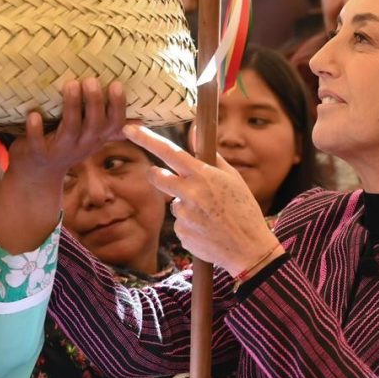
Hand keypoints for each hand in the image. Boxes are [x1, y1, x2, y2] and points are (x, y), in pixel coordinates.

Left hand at [0, 78, 126, 253]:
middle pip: (94, 125)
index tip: (117, 84)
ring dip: (71, 107)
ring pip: (70, 130)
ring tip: (70, 84)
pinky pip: (38, 144)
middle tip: (91, 80)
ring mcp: (61, 152)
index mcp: (96, 139)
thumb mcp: (90, 139)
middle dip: (94, 103)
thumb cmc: (65, 147)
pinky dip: (36, 130)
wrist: (37, 178)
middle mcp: (82, 146)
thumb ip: (109, 128)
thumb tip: (141, 118)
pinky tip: (33, 114)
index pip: (115, 125)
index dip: (118, 106)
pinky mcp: (38, 156)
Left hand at [124, 124, 281, 275]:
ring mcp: (183, 215)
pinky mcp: (181, 234)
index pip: (168, 151)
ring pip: (173, 203)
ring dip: (185, 205)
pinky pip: (179, 223)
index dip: (146, 138)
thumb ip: (210, 155)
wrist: (249, 249)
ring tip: (209, 215)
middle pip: (156, 177)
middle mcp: (189, 193)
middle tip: (172, 180)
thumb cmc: (244, 209)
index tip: (129, 129)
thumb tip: (193, 130)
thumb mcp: (232, 177)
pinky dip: (190, 225)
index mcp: (202, 175)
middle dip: (157, 175)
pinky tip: (207, 229)